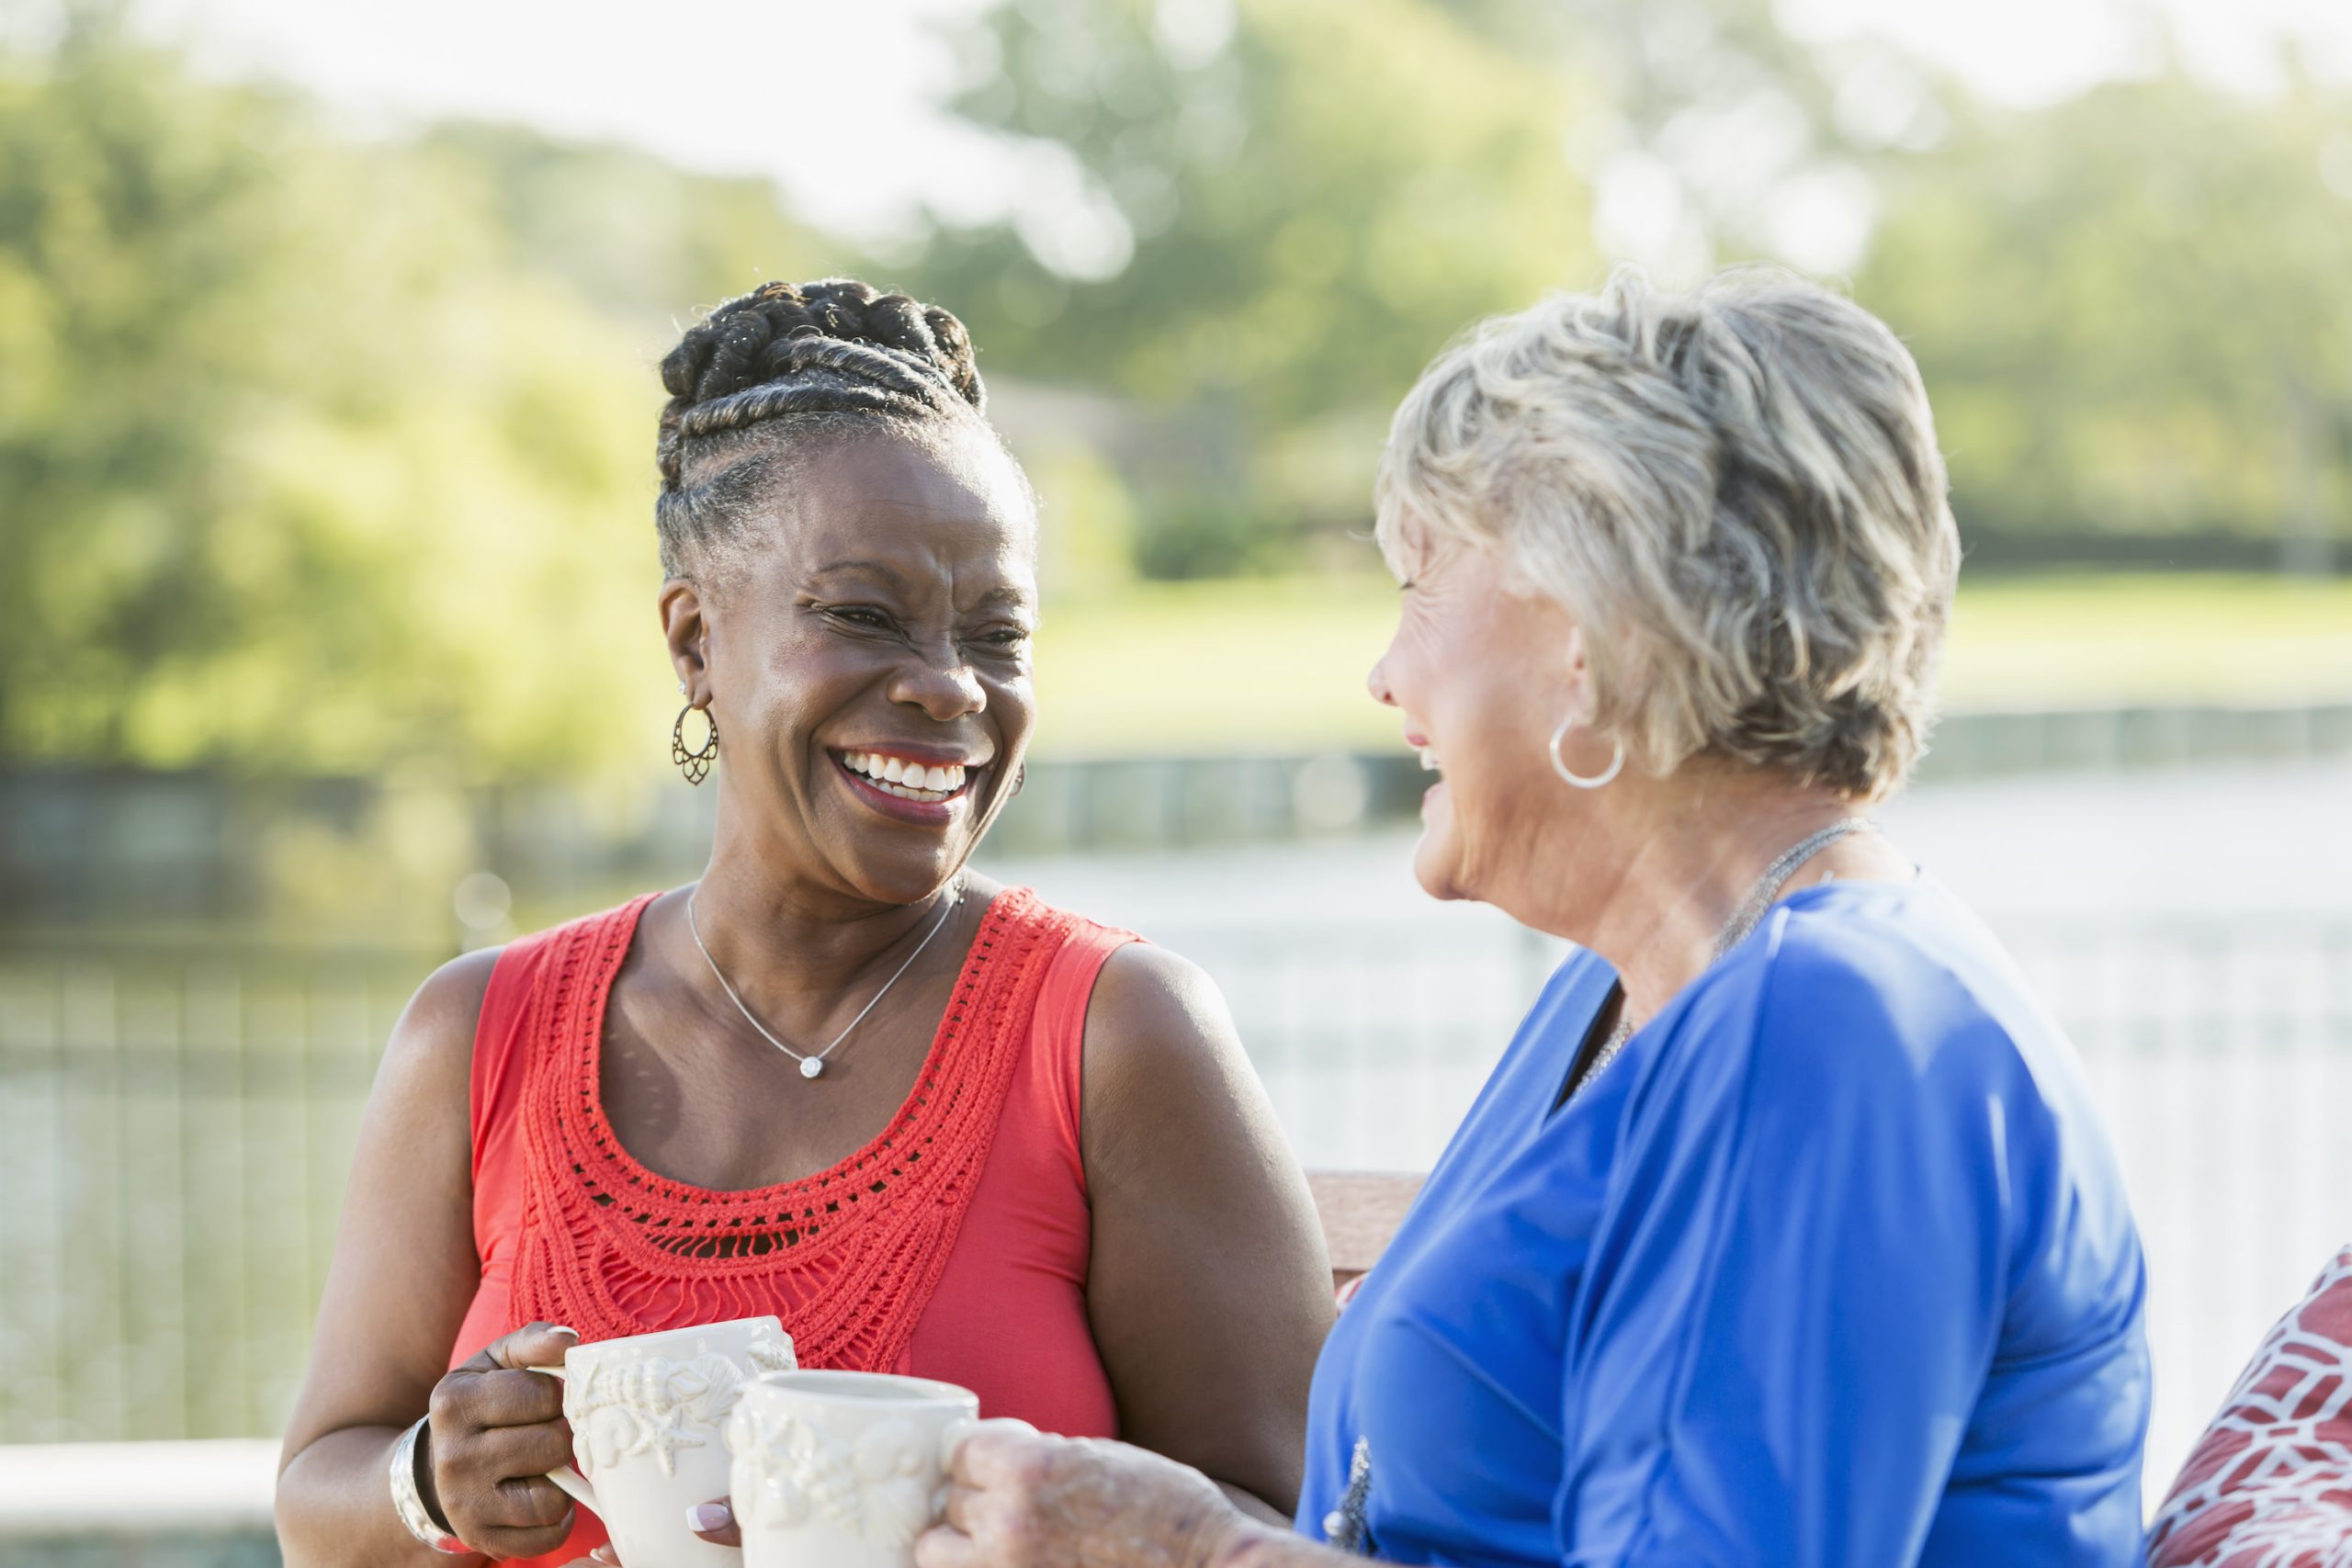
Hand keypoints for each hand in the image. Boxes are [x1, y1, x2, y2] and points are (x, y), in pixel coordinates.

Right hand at [425, 1321, 580, 1558]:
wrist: (436, 1466)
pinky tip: (541, 1495)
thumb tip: (568, 1340)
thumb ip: (534, 1341)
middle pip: (553, 1444)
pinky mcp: (483, 1539)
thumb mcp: (496, 1363)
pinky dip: (557, 1518)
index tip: (549, 1399)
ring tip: (545, 1465)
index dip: (559, 1395)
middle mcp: (454, 1458)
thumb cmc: (482, 1406)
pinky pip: (548, 1534)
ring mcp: (465, 1505)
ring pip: (553, 1497)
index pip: (543, 1394)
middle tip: (550, 1432)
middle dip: (563, 1435)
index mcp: (455, 1402)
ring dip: (562, 1480)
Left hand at [917, 1423, 1259, 1567]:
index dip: (980, 1457)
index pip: (959, 1451)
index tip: (996, 1465)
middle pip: (949, 1503)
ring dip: (961, 1544)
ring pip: (936, 1553)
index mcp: (1028, 1470)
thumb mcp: (1095, 1456)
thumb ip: (1032, 1458)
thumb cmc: (1165, 1508)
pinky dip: (984, 1567)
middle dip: (975, 1501)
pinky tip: (1023, 1562)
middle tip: (1014, 1507)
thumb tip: (982, 1465)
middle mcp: (1008, 1524)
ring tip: (1002, 1543)